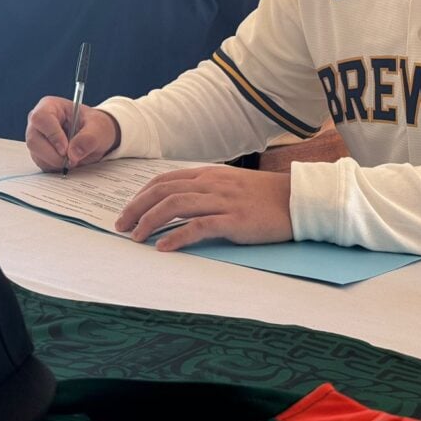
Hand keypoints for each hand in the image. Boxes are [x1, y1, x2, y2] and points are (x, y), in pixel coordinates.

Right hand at [25, 97, 118, 170]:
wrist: (95, 137)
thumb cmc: (95, 126)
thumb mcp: (99, 128)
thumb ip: (88, 138)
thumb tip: (73, 153)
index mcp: (50, 106)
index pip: (41, 118)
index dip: (52, 135)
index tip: (66, 149)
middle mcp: (39, 122)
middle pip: (33, 140)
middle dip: (53, 154)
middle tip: (72, 160)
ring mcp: (37, 139)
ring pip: (37, 155)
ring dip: (56, 162)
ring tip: (74, 159)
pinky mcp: (39, 153)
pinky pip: (42, 164)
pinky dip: (56, 167)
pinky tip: (68, 161)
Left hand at [114, 166, 292, 249]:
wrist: (298, 200)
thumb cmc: (264, 196)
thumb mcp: (230, 185)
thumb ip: (206, 189)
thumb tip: (178, 202)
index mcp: (208, 174)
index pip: (164, 180)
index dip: (142, 195)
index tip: (128, 209)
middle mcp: (211, 184)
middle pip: (163, 192)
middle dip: (137, 208)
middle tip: (121, 225)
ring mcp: (222, 201)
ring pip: (175, 206)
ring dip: (150, 221)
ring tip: (136, 236)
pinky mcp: (234, 221)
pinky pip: (198, 227)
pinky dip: (177, 236)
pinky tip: (163, 246)